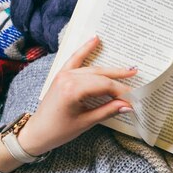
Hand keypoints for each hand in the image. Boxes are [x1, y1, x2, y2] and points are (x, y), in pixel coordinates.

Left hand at [16, 36, 136, 156]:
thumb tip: (128, 105)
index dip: (121, 91)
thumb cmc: (59, 131)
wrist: (36, 132)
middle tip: (136, 77)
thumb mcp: (86, 122)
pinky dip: (85, 49)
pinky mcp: (61, 75)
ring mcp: (63, 74)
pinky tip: (95, 40)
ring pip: (92, 68)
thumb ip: (108, 110)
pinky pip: (75, 59)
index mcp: (73, 90)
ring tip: (127, 68)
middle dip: (119, 78)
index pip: (105, 85)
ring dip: (110, 68)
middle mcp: (68, 78)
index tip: (133, 98)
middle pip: (100, 75)